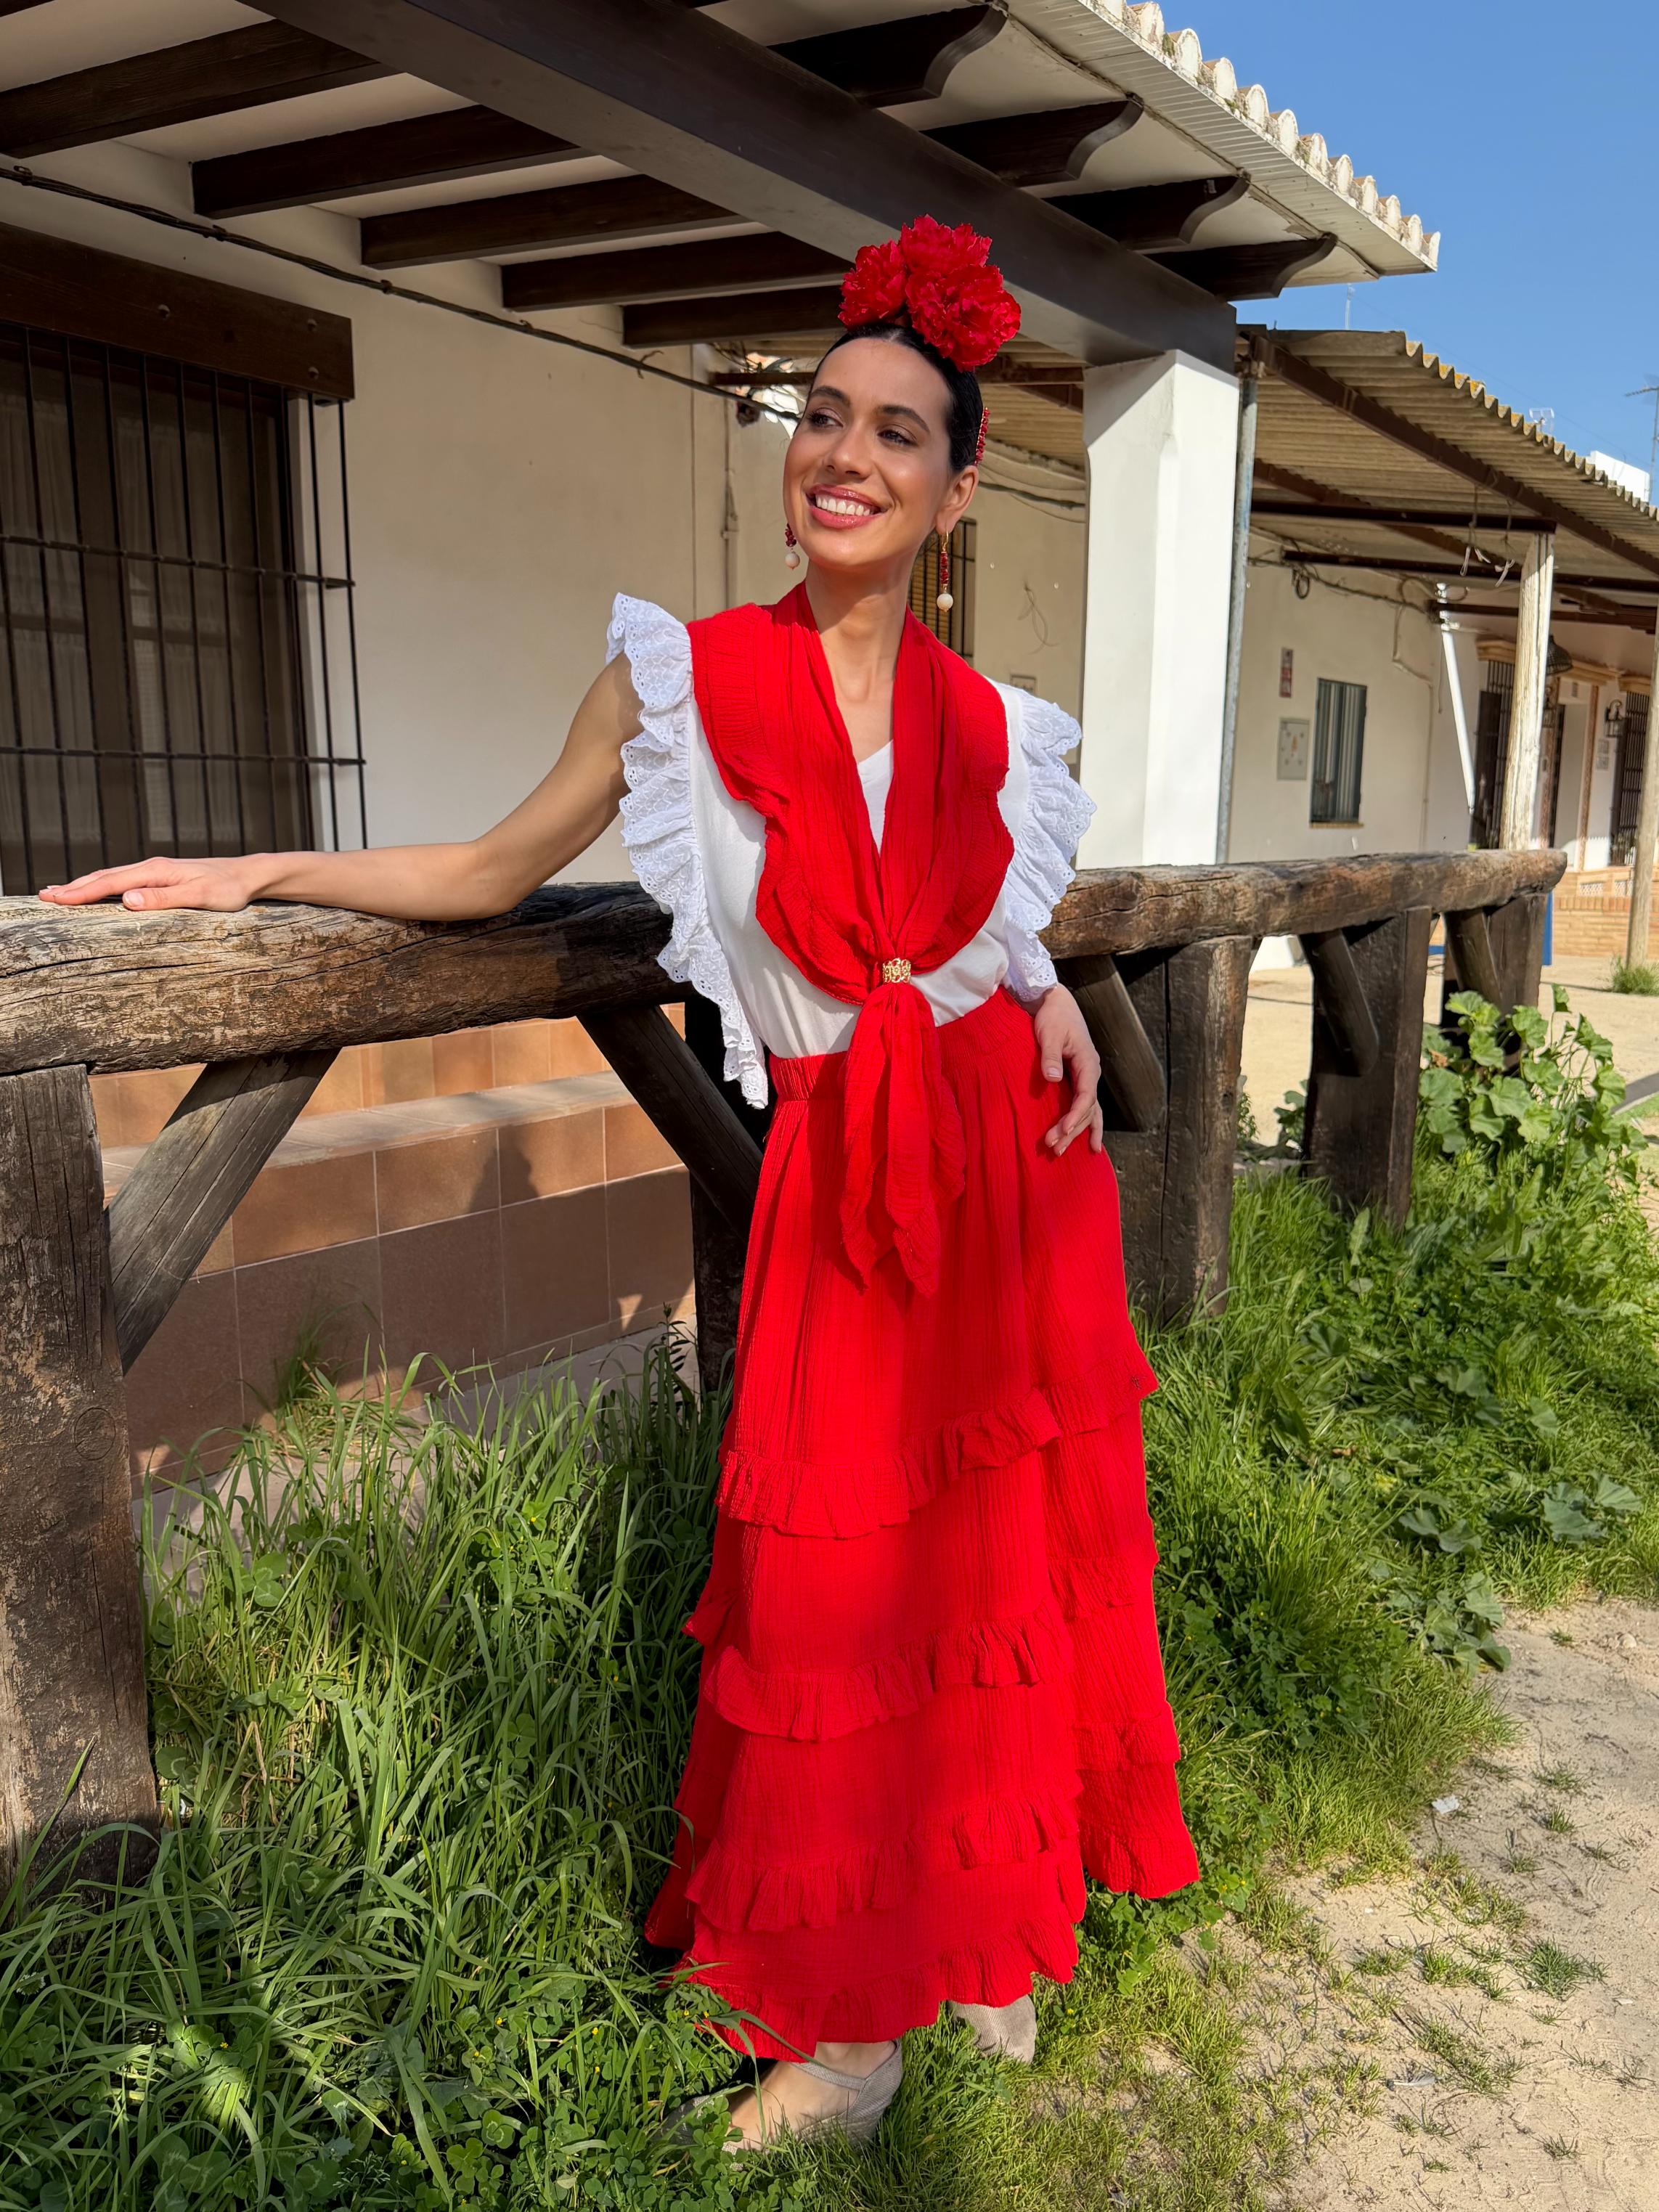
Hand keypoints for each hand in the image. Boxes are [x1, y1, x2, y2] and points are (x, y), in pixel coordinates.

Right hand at [36, 854, 265, 912]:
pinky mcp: (161, 878)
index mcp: (156, 871)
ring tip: (59, 893)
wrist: (247, 875)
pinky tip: (96, 893)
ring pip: (111, 878)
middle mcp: (151, 868)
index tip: (55, 900)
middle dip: (73, 887)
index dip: (81, 892)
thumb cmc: (228, 889)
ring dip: (84, 886)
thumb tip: (126, 900)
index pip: (110, 883)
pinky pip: (124, 882)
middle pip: (104, 877)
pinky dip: (103, 886)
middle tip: (44, 897)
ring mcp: (155, 872)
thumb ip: (164, 899)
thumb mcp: (200, 897)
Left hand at [1033, 982, 1103, 1154]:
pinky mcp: (1078, 1079)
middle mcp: (1091, 1073)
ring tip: (1062, 1152)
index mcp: (1088, 1063)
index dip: (1074, 1116)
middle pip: (1087, 1109)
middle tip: (1053, 1148)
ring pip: (1088, 1111)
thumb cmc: (1052, 1017)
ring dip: (1076, 1132)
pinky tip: (1088, 1143)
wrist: (1056, 1003)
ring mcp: (1086, 1077)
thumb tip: (1053, 1079)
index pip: (1086, 1096)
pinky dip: (1086, 1124)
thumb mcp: (1048, 1034)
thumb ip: (1050, 1057)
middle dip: (1071, 1130)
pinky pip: (1086, 1105)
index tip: (1061, 1131)